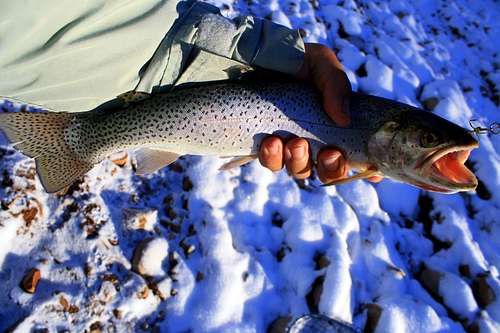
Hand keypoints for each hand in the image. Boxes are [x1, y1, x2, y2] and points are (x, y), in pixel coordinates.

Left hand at [258, 43, 382, 182]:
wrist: (255, 55)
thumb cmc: (295, 59)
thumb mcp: (321, 63)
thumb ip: (336, 86)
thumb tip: (344, 120)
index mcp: (337, 123)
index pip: (357, 154)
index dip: (368, 168)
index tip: (373, 172)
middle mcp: (316, 139)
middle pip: (330, 171)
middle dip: (333, 168)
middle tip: (329, 153)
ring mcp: (290, 145)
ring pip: (300, 170)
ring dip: (301, 162)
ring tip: (296, 142)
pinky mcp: (265, 146)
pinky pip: (272, 163)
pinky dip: (273, 157)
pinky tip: (272, 141)